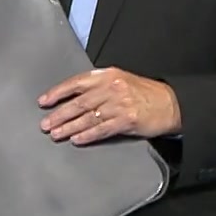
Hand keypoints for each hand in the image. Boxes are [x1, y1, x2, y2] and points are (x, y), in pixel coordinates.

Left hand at [38, 68, 180, 144]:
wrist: (171, 103)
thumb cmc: (144, 93)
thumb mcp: (120, 80)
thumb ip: (98, 86)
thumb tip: (73, 98)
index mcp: (107, 75)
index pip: (76, 83)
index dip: (58, 92)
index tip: (43, 102)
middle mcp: (111, 88)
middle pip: (79, 103)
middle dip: (59, 114)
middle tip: (45, 125)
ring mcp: (119, 105)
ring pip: (87, 117)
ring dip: (69, 127)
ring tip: (56, 134)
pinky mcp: (127, 121)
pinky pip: (102, 129)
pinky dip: (87, 135)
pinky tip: (76, 140)